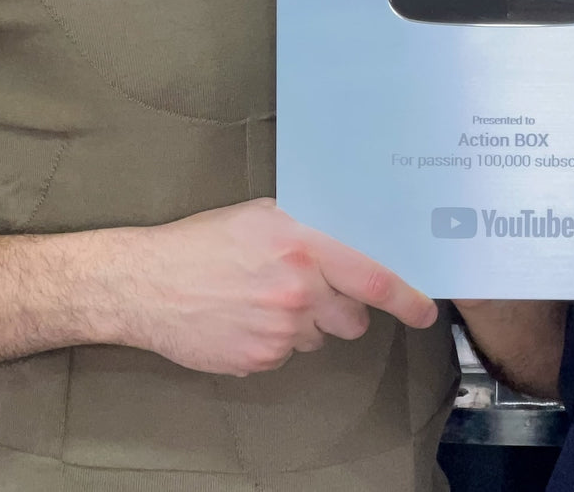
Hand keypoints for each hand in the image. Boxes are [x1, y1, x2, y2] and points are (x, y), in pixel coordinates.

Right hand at [109, 199, 437, 376]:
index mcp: (304, 244)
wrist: (147, 283)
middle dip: (344, 308)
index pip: (373, 277)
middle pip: (352, 317)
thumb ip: (312, 227)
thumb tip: (354, 237)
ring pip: (320, 337)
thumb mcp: (264, 214)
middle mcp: (298, 288)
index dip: (408, 297)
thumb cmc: (205, 241)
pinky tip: (247, 317)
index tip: (426, 308)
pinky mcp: (259, 359)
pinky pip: (288, 354)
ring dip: (307, 323)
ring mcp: (279, 329)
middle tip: (314, 291)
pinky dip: (277, 340)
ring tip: (267, 298)